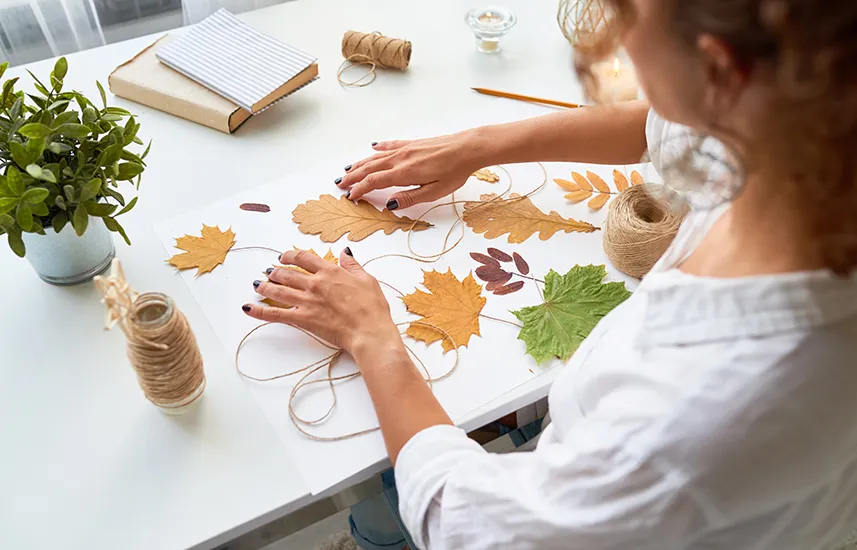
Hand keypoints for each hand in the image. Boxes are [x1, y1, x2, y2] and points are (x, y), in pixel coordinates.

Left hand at [242, 248, 403, 360]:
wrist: (369, 331)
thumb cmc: (372, 308)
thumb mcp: (367, 280)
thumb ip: (353, 266)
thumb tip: (345, 252)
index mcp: (330, 271)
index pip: (304, 258)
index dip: (291, 255)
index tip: (285, 256)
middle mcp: (315, 284)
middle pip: (287, 273)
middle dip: (275, 271)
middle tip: (269, 271)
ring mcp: (307, 301)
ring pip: (278, 290)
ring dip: (265, 286)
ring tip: (257, 284)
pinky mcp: (303, 319)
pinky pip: (276, 314)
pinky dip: (260, 311)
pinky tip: (248, 308)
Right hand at [337, 130, 487, 209]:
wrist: (468, 148)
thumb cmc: (455, 171)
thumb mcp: (434, 192)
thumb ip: (410, 198)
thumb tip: (388, 204)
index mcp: (404, 173)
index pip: (374, 182)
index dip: (360, 189)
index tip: (350, 197)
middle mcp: (400, 159)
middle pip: (370, 168)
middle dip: (354, 176)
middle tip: (340, 184)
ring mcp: (406, 149)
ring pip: (376, 157)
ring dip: (361, 163)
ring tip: (348, 169)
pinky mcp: (413, 144)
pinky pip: (390, 146)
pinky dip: (379, 148)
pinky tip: (372, 147)